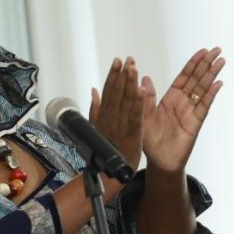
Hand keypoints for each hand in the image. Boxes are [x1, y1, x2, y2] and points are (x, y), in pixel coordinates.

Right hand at [86, 55, 142, 172]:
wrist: (110, 173)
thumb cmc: (105, 151)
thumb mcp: (96, 128)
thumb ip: (95, 108)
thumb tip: (93, 90)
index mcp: (103, 115)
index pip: (108, 90)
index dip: (113, 75)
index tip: (117, 62)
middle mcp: (110, 117)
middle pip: (116, 92)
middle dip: (121, 74)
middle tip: (127, 60)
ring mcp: (119, 125)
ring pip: (124, 100)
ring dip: (129, 83)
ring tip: (133, 68)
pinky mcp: (130, 133)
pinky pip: (134, 115)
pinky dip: (137, 102)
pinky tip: (140, 90)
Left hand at [141, 47, 224, 175]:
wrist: (159, 161)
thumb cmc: (150, 141)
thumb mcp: (143, 116)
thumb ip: (145, 98)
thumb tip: (143, 78)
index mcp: (170, 99)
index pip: (184, 77)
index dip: (193, 64)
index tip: (202, 51)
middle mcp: (182, 103)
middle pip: (197, 79)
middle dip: (206, 64)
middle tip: (217, 50)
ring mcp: (191, 112)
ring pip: (203, 89)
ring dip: (212, 75)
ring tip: (221, 61)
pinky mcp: (195, 123)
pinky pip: (204, 106)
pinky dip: (211, 94)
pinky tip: (218, 83)